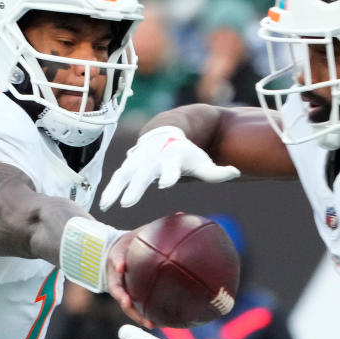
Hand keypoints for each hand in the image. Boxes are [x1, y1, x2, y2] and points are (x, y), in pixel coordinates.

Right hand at [99, 126, 239, 210]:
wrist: (166, 132)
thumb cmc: (187, 153)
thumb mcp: (203, 161)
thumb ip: (218, 172)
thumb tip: (236, 172)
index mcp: (173, 156)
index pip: (172, 167)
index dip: (169, 174)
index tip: (167, 184)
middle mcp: (153, 157)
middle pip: (144, 173)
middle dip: (136, 187)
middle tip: (129, 203)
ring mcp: (138, 160)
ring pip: (125, 175)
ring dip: (115, 189)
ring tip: (107, 206)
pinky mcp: (128, 165)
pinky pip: (117, 178)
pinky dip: (110, 189)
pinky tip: (103, 205)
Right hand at [104, 231, 153, 327]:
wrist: (116, 252)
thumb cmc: (134, 242)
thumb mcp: (142, 232)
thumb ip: (158, 227)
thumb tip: (183, 213)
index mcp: (117, 256)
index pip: (115, 258)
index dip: (118, 262)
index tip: (121, 266)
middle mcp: (116, 274)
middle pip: (116, 288)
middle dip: (122, 297)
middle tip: (129, 303)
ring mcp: (119, 287)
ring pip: (124, 303)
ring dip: (134, 313)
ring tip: (149, 323)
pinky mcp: (126, 296)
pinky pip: (134, 307)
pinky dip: (143, 315)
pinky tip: (159, 323)